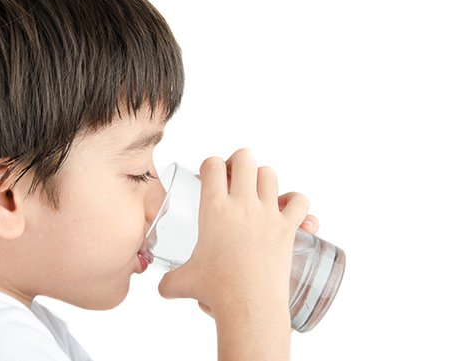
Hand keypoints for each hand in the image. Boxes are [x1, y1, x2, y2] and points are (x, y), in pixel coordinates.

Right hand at [158, 148, 311, 321]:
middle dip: (239, 162)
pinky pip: (301, 201)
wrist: (248, 307)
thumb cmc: (216, 292)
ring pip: (270, 173)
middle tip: (236, 178)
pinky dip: (297, 202)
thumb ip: (169, 281)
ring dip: (264, 179)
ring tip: (258, 194)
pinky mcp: (288, 228)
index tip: (211, 177)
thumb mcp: (184, 282)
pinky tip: (288, 210)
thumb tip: (162, 287)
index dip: (211, 165)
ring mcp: (267, 214)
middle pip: (245, 157)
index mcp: (213, 209)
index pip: (212, 165)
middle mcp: (241, 205)